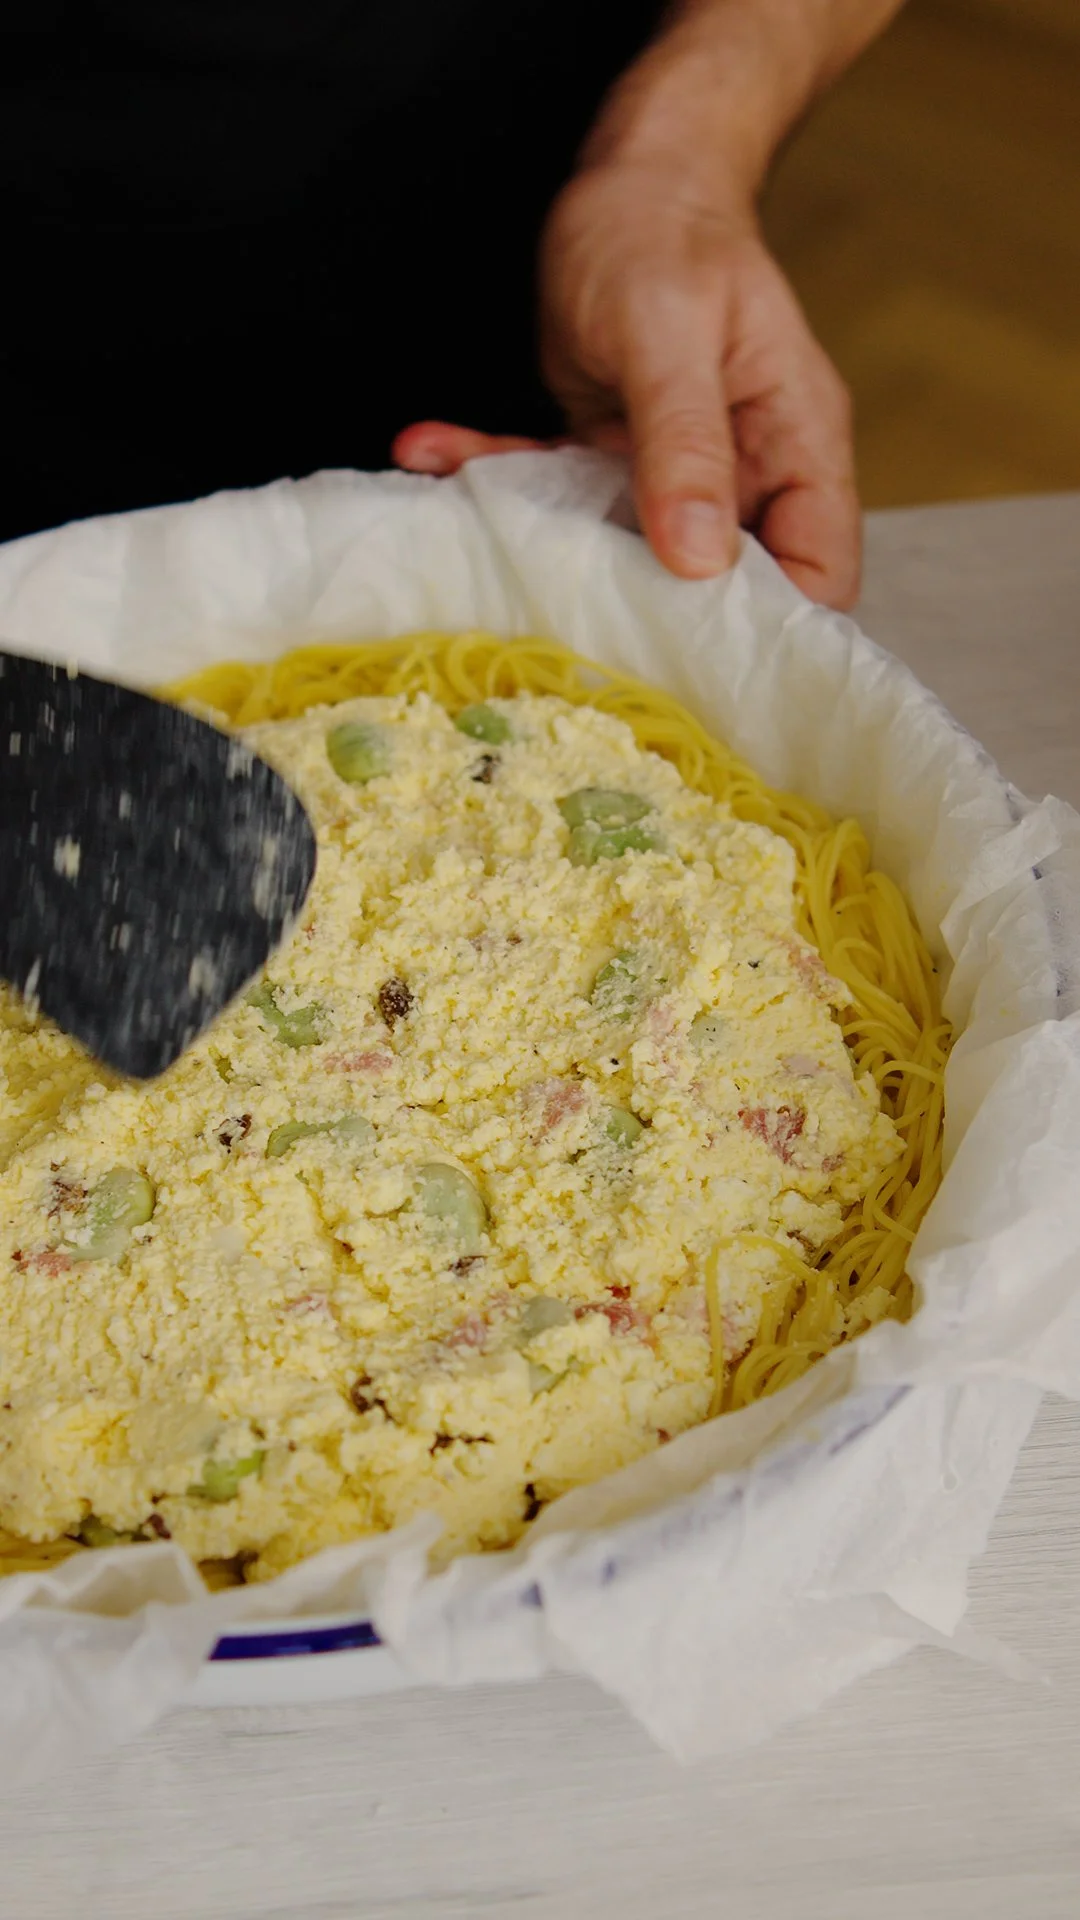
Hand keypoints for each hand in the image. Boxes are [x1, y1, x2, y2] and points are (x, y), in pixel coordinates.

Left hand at [393, 0, 901, 610]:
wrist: (624, 174)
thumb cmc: (667, 235)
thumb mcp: (672, 337)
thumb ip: (687, 447)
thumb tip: (701, 562)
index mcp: (796, 447)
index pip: (818, 574)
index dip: (774, 632)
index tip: (698, 664)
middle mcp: (746, 473)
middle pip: (717, 589)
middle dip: (643, 617)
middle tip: (561, 627)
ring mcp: (678, 474)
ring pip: (624, 552)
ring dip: (543, 548)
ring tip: (465, 529)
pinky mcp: (613, 461)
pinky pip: (560, 496)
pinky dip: (496, 480)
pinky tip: (432, 454)